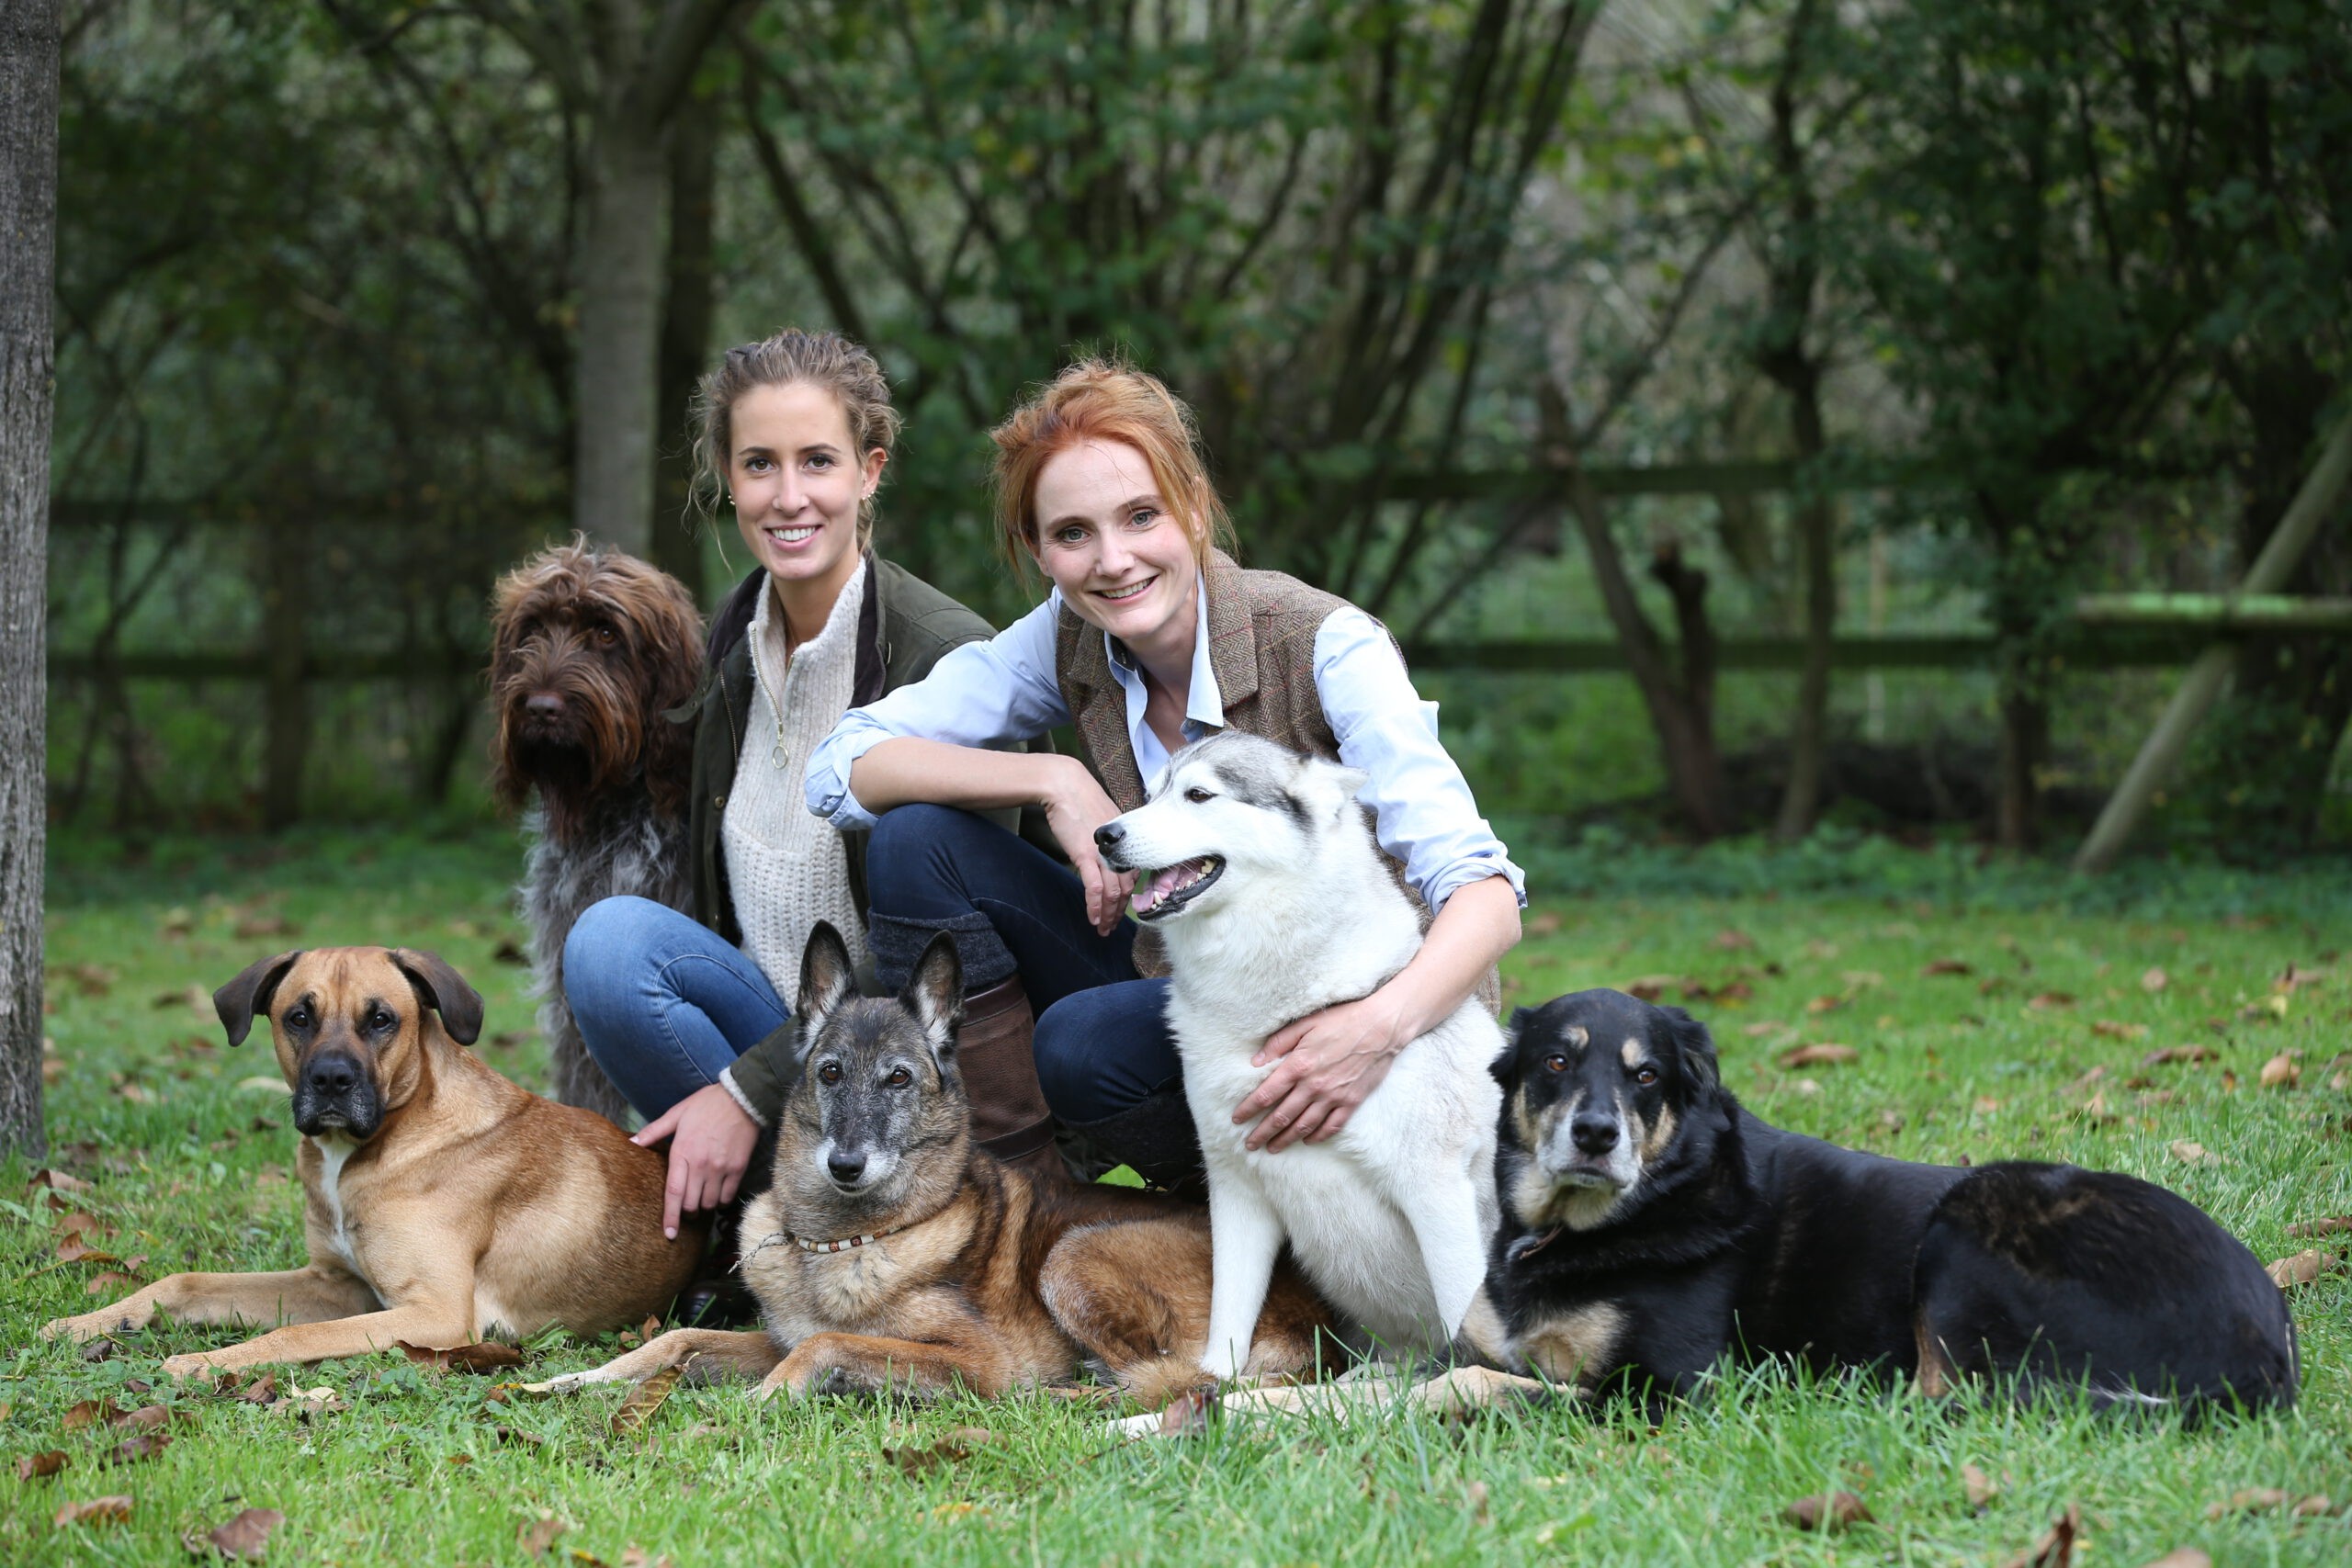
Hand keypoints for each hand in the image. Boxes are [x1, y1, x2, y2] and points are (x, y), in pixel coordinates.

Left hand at [634, 1082, 758, 1237]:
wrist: (742, 1097)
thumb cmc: (707, 1104)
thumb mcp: (677, 1113)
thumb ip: (654, 1131)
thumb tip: (632, 1142)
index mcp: (682, 1152)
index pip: (673, 1192)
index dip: (670, 1216)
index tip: (668, 1234)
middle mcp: (701, 1164)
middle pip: (691, 1203)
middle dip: (687, 1212)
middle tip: (686, 1209)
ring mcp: (721, 1168)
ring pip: (709, 1203)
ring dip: (704, 1206)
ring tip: (702, 1199)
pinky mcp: (738, 1168)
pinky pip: (728, 1196)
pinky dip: (722, 1200)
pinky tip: (718, 1194)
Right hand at [1041, 756, 1136, 936]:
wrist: (1064, 785)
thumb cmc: (1080, 800)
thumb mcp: (1105, 821)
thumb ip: (1111, 840)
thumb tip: (1110, 853)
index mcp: (1127, 842)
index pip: (1134, 875)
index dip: (1130, 896)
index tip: (1123, 908)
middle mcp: (1120, 850)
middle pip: (1127, 888)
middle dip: (1120, 911)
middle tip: (1113, 926)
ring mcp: (1104, 854)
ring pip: (1113, 892)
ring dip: (1109, 914)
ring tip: (1103, 928)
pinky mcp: (1086, 855)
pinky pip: (1094, 888)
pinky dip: (1094, 906)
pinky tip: (1093, 918)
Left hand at [1233, 990, 1414, 1150]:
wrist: (1381, 1027)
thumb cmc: (1342, 1020)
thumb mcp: (1305, 1024)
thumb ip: (1278, 1043)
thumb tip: (1256, 1062)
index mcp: (1298, 1065)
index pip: (1266, 1094)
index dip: (1249, 1109)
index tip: (1237, 1120)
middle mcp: (1313, 1086)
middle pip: (1281, 1116)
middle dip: (1262, 1132)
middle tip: (1249, 1144)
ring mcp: (1333, 1097)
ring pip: (1304, 1126)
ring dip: (1285, 1139)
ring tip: (1272, 1148)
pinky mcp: (1351, 1102)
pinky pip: (1331, 1126)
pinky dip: (1317, 1136)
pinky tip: (1307, 1141)